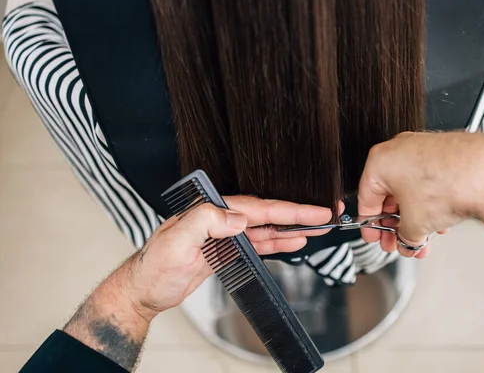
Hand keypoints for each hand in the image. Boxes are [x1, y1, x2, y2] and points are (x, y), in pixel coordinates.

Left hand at [118, 197, 333, 320]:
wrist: (144, 289)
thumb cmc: (154, 266)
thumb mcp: (175, 241)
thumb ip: (205, 222)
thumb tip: (237, 218)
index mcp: (213, 211)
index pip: (259, 208)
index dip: (289, 210)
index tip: (313, 211)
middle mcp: (222, 219)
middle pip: (268, 215)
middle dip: (298, 215)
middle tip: (326, 215)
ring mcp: (226, 235)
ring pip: (267, 229)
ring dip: (292, 230)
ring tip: (318, 229)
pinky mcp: (227, 251)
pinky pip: (258, 245)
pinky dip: (277, 244)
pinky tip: (293, 242)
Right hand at [358, 132, 483, 257]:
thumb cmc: (448, 185)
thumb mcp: (414, 224)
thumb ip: (403, 238)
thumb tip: (406, 242)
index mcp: (380, 161)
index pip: (366, 200)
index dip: (370, 226)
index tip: (375, 237)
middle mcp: (399, 149)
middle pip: (390, 195)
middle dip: (397, 225)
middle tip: (400, 243)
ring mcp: (422, 148)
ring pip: (412, 190)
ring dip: (417, 218)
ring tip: (425, 238)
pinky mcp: (443, 152)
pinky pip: (429, 182)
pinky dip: (431, 203)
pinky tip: (440, 222)